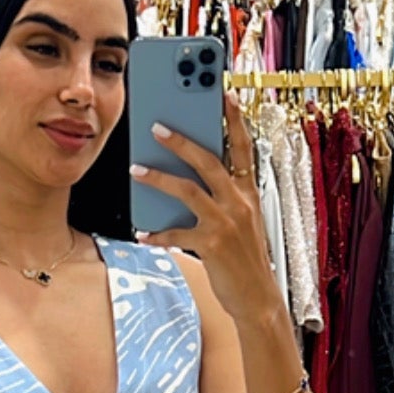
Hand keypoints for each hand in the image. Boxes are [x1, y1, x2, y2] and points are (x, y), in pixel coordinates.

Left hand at [130, 89, 282, 326]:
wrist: (257, 299)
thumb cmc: (246, 260)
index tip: (224, 93)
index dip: (234, 119)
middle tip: (157, 127)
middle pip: (208, 161)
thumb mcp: (243, 222)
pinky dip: (157, 233)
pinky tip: (142, 232)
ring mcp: (226, 223)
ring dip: (158, 178)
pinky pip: (176, 234)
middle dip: (181, 142)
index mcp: (249, 193)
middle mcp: (239, 203)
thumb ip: (223, 198)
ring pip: (187, 190)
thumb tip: (187, 180)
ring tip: (136, 169)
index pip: (244, 148)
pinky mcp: (211, 246)